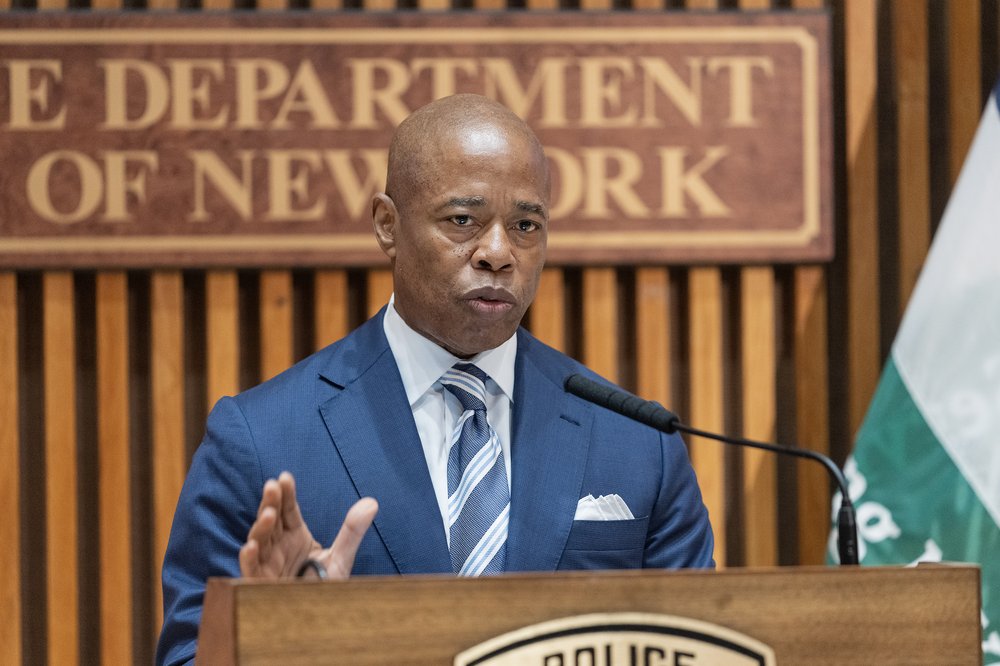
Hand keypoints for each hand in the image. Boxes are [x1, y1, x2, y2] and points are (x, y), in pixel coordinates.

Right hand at [238, 471, 377, 579]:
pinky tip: (251, 546)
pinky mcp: (260, 584)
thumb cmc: (324, 587)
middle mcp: (278, 547)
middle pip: (271, 520)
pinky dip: (249, 558)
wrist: (320, 620)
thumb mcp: (341, 557)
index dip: (286, 494)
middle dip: (270, 502)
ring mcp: (268, 564)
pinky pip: (250, 570)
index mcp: (295, 537)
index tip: (285, 477)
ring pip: (259, 540)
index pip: (289, 510)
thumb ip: (353, 530)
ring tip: (270, 513)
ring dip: (261, 526)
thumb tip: (372, 502)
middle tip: (272, 486)